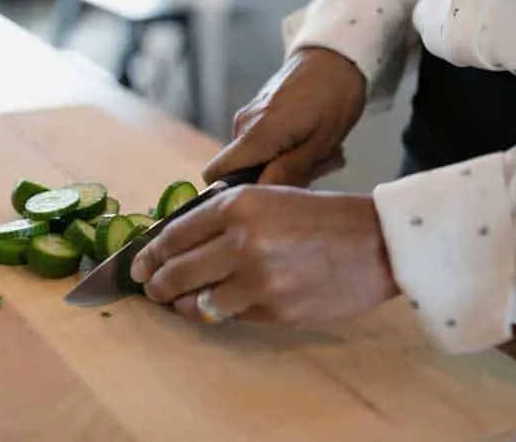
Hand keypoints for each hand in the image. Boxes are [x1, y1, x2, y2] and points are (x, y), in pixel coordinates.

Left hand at [129, 185, 399, 326]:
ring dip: (181, 305)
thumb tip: (177, 242)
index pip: (174, 235)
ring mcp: (258, 280)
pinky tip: (218, 306)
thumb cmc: (322, 217)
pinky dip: (218, 312)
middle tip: (150, 289)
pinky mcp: (274, 311)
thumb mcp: (269, 199)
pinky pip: (230, 316)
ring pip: (196, 302)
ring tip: (178, 303)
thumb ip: (224, 217)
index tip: (138, 264)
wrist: (377, 243)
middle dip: (155, 285)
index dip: (148, 254)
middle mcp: (243, 241)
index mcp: (239, 205)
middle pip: (175, 272)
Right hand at [204, 48, 365, 187]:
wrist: (337, 55)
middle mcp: (244, 125)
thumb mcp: (320, 142)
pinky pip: (265, 144)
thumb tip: (260, 196)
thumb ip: (288, 172)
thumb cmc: (334, 96)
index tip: (267, 197)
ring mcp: (250, 117)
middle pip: (240, 172)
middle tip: (313, 171)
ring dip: (287, 165)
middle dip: (273, 180)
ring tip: (321, 153)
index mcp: (256, 134)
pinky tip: (314, 142)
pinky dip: (288, 150)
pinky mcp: (259, 113)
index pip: (214, 175)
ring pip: (256, 159)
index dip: (232, 192)